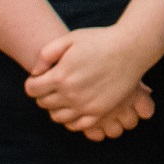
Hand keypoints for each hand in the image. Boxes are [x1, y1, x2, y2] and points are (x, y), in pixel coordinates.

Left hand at [25, 28, 155, 137]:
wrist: (132, 48)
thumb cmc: (100, 40)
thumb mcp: (69, 38)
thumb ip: (45, 54)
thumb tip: (35, 73)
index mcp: (60, 76)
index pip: (31, 89)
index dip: (34, 82)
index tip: (42, 77)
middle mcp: (70, 94)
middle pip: (43, 103)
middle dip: (45, 94)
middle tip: (56, 84)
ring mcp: (85, 105)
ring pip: (57, 116)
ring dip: (57, 107)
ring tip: (66, 95)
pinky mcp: (99, 112)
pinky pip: (76, 125)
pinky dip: (71, 120)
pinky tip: (76, 107)